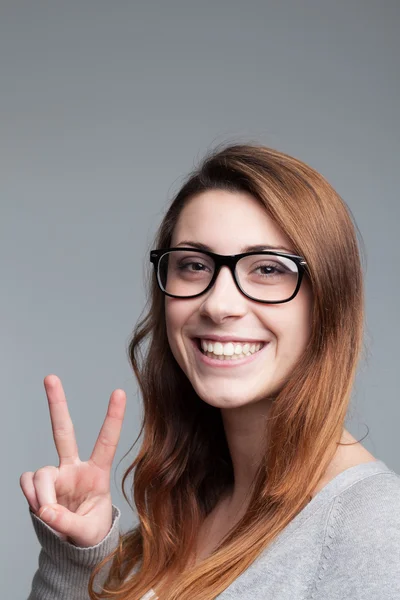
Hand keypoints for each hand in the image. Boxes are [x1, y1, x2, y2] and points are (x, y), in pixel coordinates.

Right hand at [20, 374, 125, 546]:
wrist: (74, 547)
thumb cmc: (90, 534)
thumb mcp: (88, 532)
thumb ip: (67, 523)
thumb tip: (46, 510)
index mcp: (97, 473)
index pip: (107, 441)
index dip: (113, 417)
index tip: (119, 392)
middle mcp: (75, 467)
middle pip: (63, 431)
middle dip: (57, 404)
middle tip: (50, 377)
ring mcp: (55, 474)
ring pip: (41, 473)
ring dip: (42, 494)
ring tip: (49, 512)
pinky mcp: (39, 485)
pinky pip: (27, 483)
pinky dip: (31, 497)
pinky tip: (41, 508)